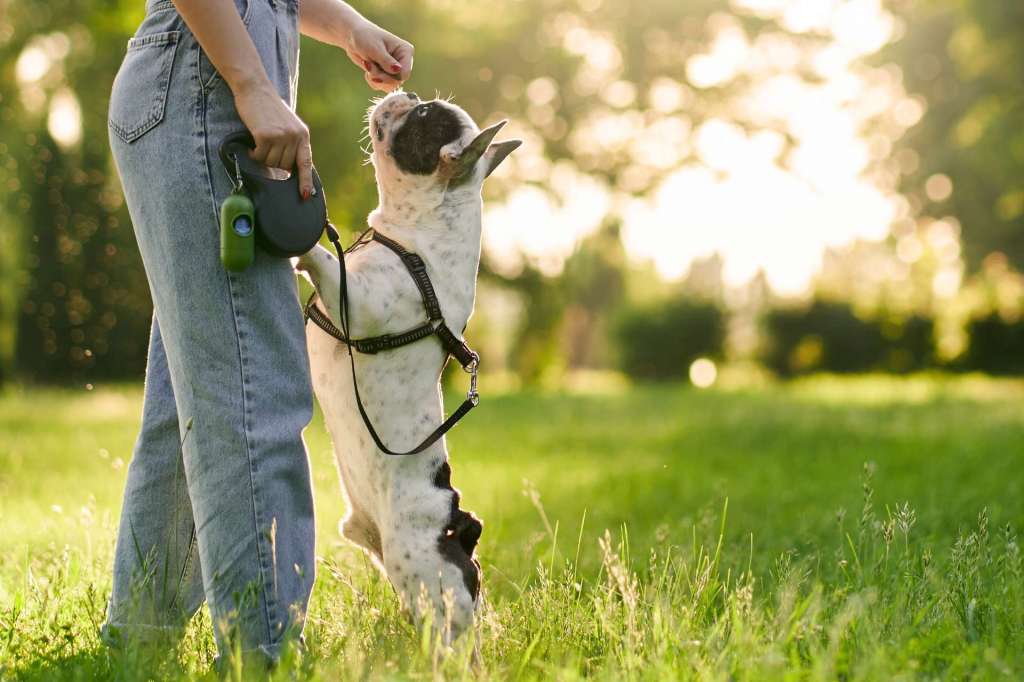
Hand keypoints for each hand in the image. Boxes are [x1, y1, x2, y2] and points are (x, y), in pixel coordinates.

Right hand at [233, 77, 313, 198]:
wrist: (255, 88)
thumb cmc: (268, 109)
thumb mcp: (287, 125)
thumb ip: (291, 144)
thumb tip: (289, 169)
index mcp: (303, 135)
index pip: (306, 163)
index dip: (306, 181)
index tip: (305, 195)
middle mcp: (295, 136)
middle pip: (284, 166)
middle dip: (274, 162)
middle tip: (266, 148)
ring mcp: (281, 136)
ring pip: (271, 163)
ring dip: (263, 157)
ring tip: (260, 142)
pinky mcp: (266, 135)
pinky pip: (259, 156)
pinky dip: (254, 154)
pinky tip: (252, 143)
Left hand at [344, 20, 413, 91]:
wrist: (353, 36)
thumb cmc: (365, 37)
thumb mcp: (375, 48)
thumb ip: (386, 61)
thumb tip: (398, 70)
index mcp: (405, 51)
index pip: (405, 73)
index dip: (391, 77)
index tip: (377, 72)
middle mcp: (403, 61)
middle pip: (397, 81)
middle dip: (381, 77)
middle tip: (368, 67)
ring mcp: (395, 69)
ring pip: (389, 85)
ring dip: (376, 79)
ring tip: (367, 65)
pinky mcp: (386, 74)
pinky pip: (382, 86)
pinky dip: (372, 81)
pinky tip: (367, 70)